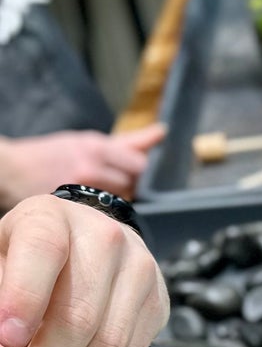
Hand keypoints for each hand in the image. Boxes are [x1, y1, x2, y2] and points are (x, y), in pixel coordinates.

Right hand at [0, 125, 164, 208]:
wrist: (11, 170)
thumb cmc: (51, 155)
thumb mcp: (87, 141)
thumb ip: (128, 142)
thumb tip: (161, 131)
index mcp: (96, 147)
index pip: (140, 164)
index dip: (135, 170)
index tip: (124, 171)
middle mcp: (91, 166)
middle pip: (132, 184)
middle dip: (126, 185)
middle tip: (107, 185)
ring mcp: (82, 188)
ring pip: (120, 200)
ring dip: (114, 200)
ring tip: (95, 196)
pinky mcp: (73, 206)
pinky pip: (102, 215)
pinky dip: (100, 213)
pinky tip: (87, 208)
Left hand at [0, 197, 168, 346]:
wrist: (86, 243)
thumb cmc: (33, 259)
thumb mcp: (1, 268)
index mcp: (53, 219)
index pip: (43, 253)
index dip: (25, 297)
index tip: (8, 338)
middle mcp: (106, 240)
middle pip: (80, 315)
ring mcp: (140, 273)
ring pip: (109, 345)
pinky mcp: (158, 305)